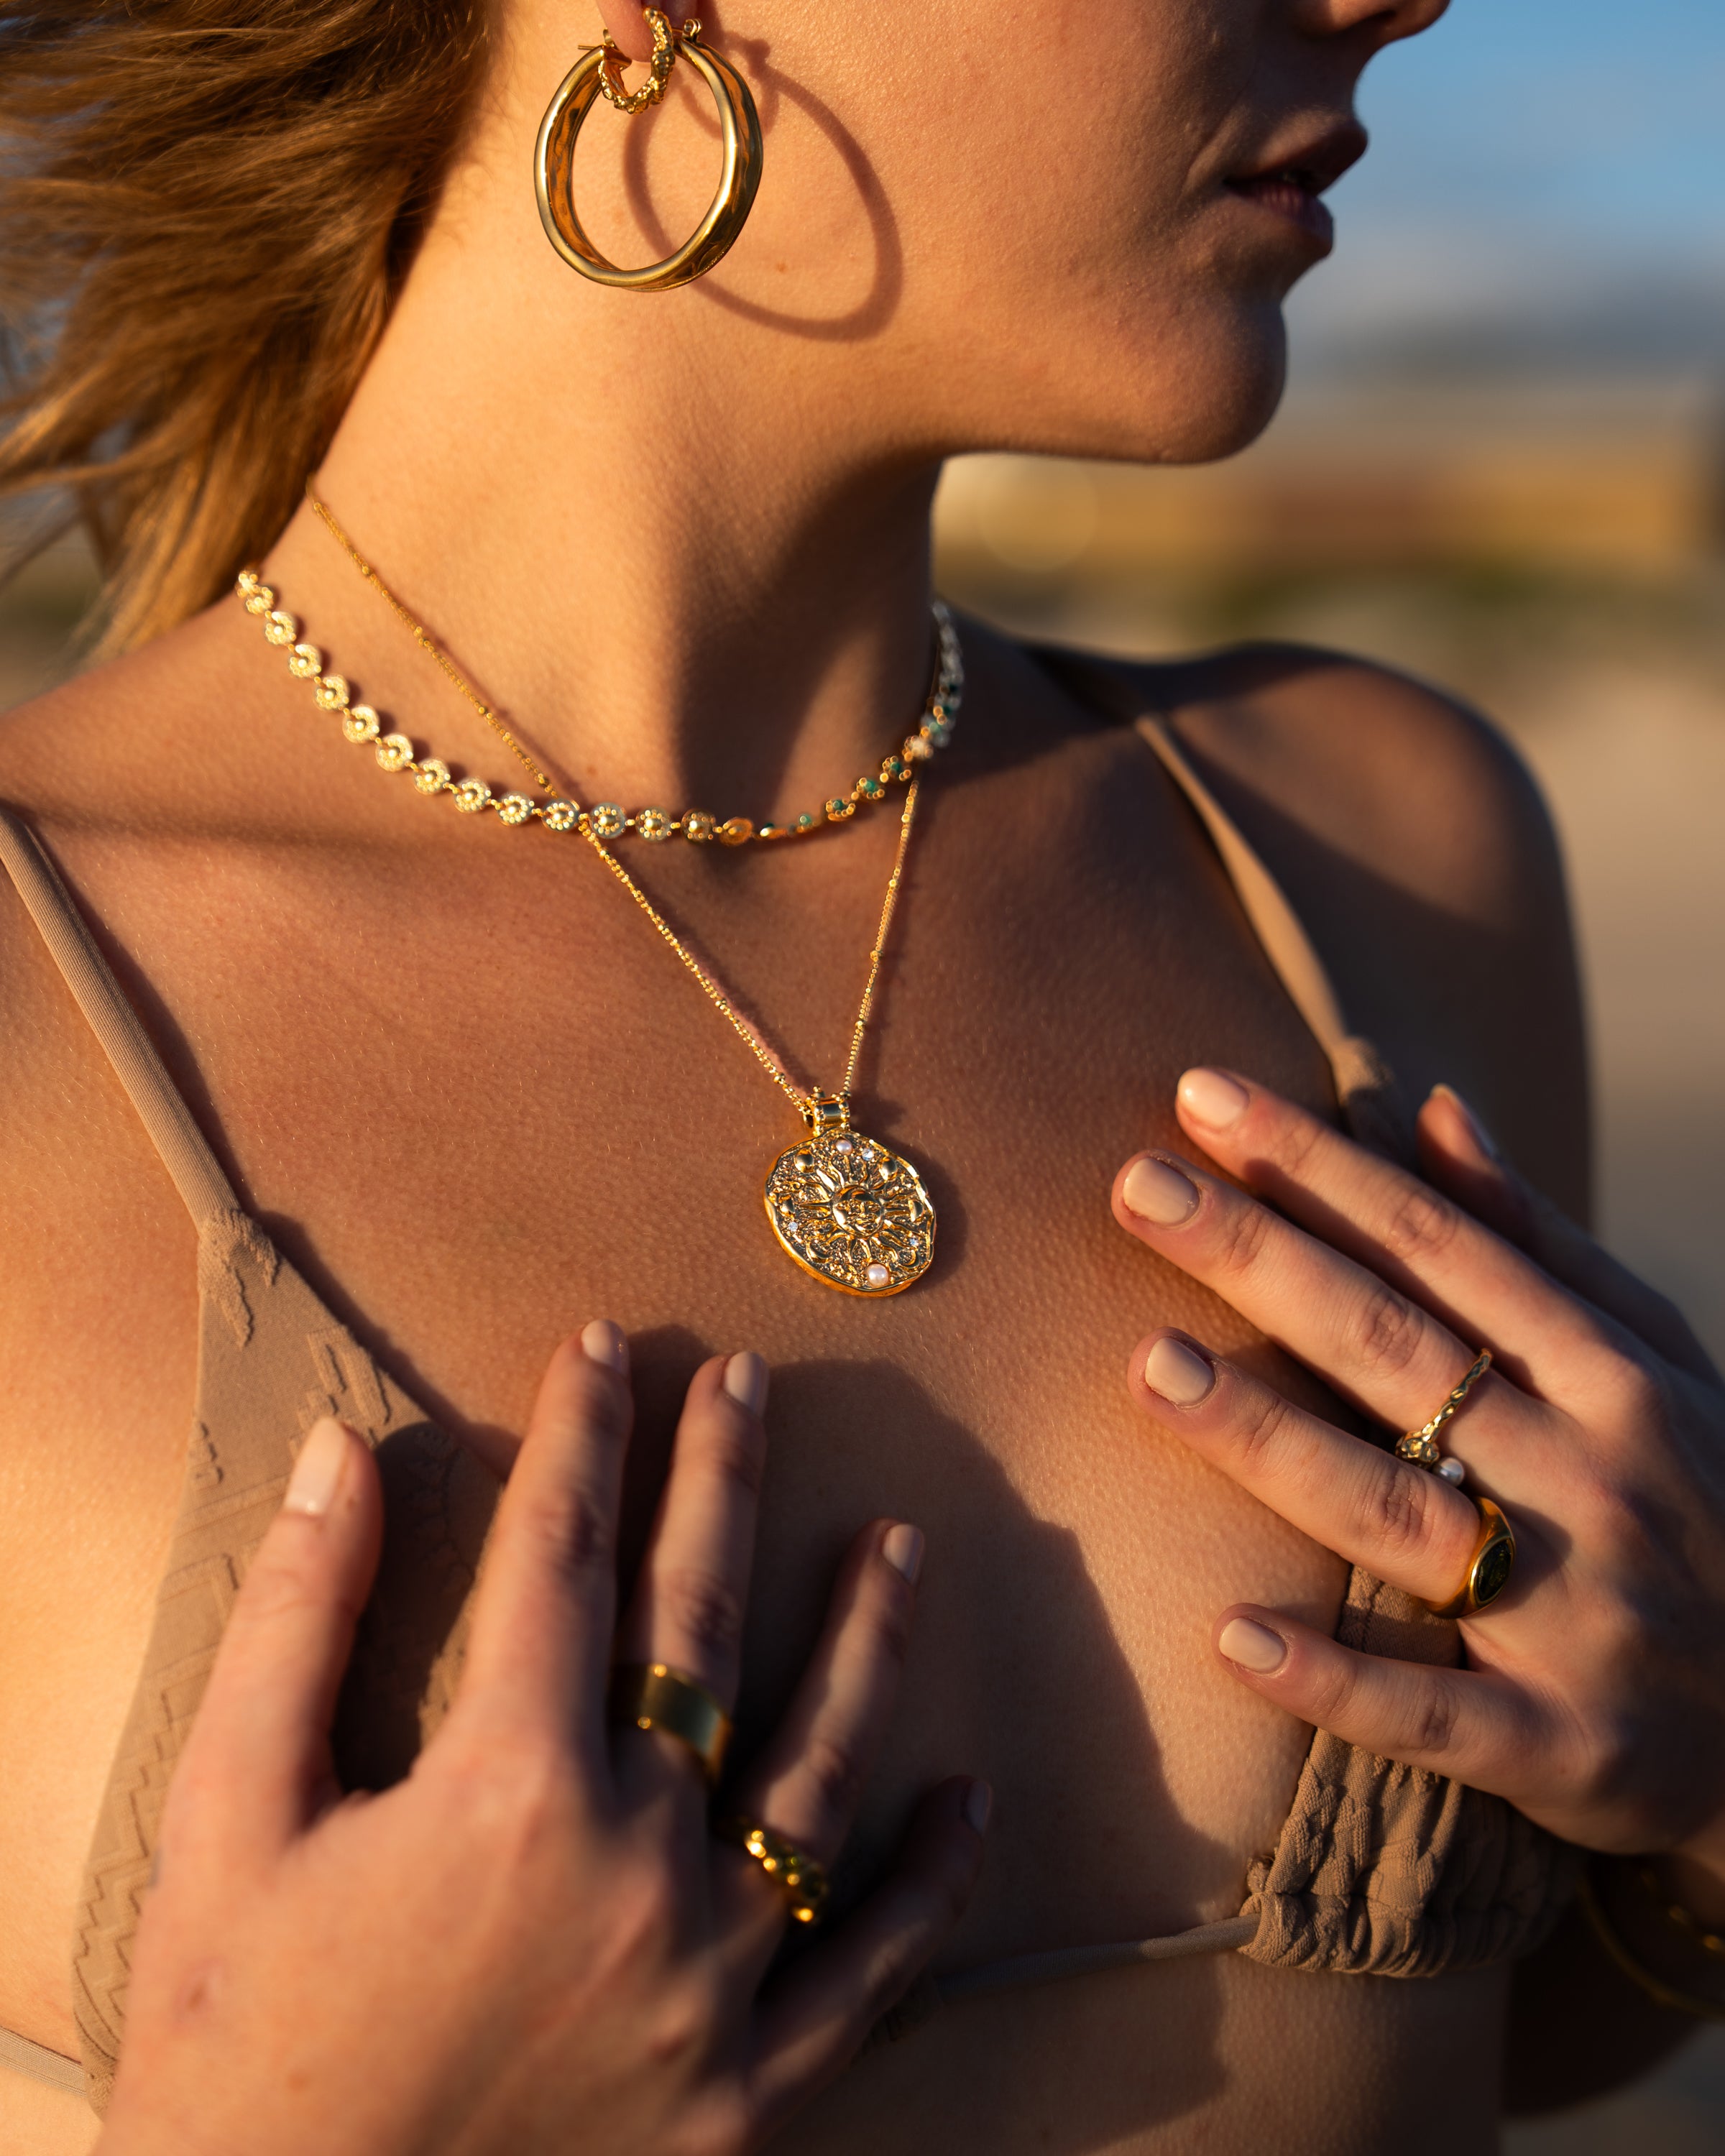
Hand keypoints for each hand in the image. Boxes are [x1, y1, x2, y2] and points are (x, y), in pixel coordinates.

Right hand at [100, 1326, 987, 2155]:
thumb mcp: (227, 1823)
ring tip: (904, 1544)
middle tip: (749, 1384)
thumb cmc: (234, 2054)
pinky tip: (967, 1804)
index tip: (601, 1347)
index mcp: (508, 1789)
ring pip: (820, 1775)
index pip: (560, 1554)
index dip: (582, 1434)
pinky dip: (925, 1888)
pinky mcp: (747, 2095)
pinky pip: (865, 1974)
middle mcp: (636, 1865)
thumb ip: (295, 1625)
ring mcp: (708, 1983)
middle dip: (721, 1485)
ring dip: (865, 1645)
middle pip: (700, 1626)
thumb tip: (345, 1451)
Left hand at [1111, 1070, 1724, 1899]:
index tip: (1201, 1096)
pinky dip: (1337, 1683)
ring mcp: (1579, 1618)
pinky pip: (1436, 1718)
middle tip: (1135, 1184)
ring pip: (1396, 1514)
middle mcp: (1592, 1477)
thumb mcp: (1651, 1362)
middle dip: (1264, 1259)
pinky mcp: (1566, 1749)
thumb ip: (1532, 1244)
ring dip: (1268, 1439)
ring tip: (1147, 1364)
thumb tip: (1430, 1110)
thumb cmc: (1700, 1498)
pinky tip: (1229, 1640)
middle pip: (1397, 1350)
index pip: (1436, 1246)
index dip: (1318, 1167)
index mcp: (1607, 1372)